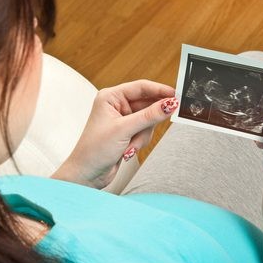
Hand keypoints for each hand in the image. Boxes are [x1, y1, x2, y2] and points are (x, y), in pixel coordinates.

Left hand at [52, 80, 177, 187]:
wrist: (86, 175)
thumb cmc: (94, 150)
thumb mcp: (124, 130)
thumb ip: (149, 116)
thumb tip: (170, 104)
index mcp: (110, 97)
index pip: (141, 87)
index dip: (159, 90)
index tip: (176, 95)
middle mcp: (116, 106)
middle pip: (147, 105)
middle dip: (148, 122)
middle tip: (156, 126)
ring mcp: (122, 120)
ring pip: (148, 121)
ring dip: (142, 136)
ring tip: (130, 147)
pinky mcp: (127, 133)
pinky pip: (144, 132)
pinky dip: (139, 142)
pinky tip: (127, 151)